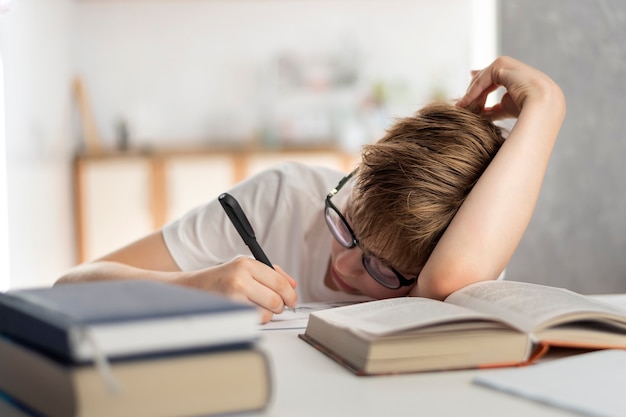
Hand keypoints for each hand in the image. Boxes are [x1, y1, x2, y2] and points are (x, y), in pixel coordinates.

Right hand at [178, 256, 297, 322]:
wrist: (192, 288)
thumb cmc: (221, 279)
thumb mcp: (244, 268)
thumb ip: (271, 273)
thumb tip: (293, 285)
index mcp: (246, 264)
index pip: (279, 281)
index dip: (290, 294)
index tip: (292, 300)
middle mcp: (240, 277)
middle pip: (276, 299)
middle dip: (281, 306)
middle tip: (278, 307)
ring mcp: (233, 295)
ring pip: (267, 312)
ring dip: (268, 314)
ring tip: (257, 307)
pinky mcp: (229, 311)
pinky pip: (255, 321)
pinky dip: (256, 320)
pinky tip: (248, 312)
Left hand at [456, 56, 563, 120]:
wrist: (542, 105)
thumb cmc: (529, 112)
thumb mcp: (506, 110)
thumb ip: (493, 110)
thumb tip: (478, 114)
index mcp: (519, 79)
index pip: (494, 78)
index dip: (479, 87)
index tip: (466, 97)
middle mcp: (513, 69)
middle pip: (486, 78)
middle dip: (472, 91)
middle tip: (461, 105)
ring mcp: (508, 64)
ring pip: (483, 78)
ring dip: (471, 94)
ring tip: (462, 108)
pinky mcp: (502, 64)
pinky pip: (482, 78)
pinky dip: (473, 91)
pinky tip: (465, 103)